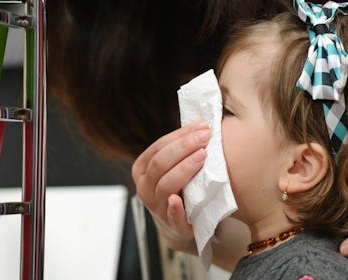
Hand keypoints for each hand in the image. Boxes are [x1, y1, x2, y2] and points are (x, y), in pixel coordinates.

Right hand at [131, 121, 210, 252]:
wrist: (182, 223)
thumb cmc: (181, 186)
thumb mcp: (173, 166)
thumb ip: (180, 148)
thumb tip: (202, 123)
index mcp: (142, 168)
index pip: (159, 147)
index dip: (180, 135)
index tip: (202, 126)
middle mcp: (144, 187)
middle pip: (160, 164)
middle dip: (183, 147)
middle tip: (205, 137)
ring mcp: (156, 207)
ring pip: (165, 186)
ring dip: (184, 169)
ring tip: (202, 156)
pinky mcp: (173, 225)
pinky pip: (172, 217)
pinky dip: (175, 209)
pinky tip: (178, 200)